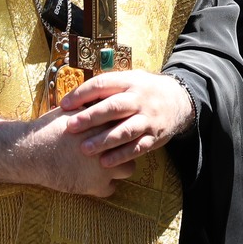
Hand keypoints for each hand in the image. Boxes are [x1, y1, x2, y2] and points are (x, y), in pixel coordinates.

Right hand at [0, 107, 133, 197]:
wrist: (32, 152)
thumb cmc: (49, 129)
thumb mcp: (72, 111)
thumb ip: (91, 109)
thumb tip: (101, 102)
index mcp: (106, 124)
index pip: (128, 125)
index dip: (123, 128)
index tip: (118, 130)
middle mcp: (111, 145)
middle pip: (133, 146)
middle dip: (125, 147)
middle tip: (115, 148)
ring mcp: (106, 167)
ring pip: (128, 169)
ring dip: (118, 167)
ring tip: (106, 164)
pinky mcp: (96, 186)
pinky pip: (111, 189)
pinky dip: (103, 186)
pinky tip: (92, 179)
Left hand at [59, 70, 196, 168]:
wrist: (178, 101)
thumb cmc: (143, 91)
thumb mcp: (129, 80)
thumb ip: (106, 88)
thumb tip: (72, 98)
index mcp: (129, 82)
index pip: (103, 84)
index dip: (82, 94)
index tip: (64, 105)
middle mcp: (139, 99)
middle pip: (113, 107)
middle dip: (91, 117)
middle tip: (70, 127)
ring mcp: (148, 119)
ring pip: (125, 130)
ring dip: (104, 140)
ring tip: (85, 149)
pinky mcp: (154, 137)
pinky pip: (137, 148)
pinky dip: (121, 156)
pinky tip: (105, 162)